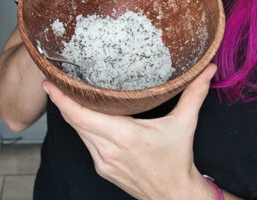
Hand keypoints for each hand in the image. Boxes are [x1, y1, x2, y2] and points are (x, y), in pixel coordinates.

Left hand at [44, 64, 216, 199]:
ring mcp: (103, 161)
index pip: (81, 115)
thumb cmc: (177, 160)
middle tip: (53, 79)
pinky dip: (82, 127)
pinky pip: (86, 142)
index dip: (62, 99)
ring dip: (72, 114)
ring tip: (66, 92)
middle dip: (62, 101)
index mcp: (123, 136)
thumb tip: (207, 68)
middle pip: (74, 121)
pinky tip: (85, 115)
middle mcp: (108, 149)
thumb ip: (194, 94)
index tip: (49, 83)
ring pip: (78, 132)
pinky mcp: (102, 168)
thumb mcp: (185, 124)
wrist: (174, 195)